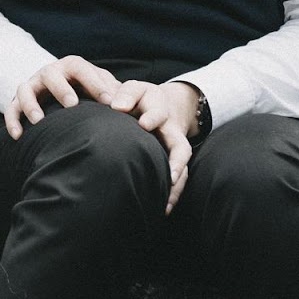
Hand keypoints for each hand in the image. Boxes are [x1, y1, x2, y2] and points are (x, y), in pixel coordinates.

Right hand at [4, 55, 120, 139]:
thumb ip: (115, 92)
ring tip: (39, 120)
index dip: (94, 83)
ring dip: (30, 104)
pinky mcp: (18, 101)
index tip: (108, 102)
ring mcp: (32, 85)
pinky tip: (18, 136)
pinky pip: (11, 108)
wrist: (64, 92)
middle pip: (51, 75)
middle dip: (61, 89)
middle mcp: (49, 72)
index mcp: (71, 66)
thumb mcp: (103, 86)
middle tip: (72, 105)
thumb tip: (127, 105)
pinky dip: (12, 120)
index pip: (81, 69)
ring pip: (25, 89)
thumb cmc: (89, 91)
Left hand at [107, 80, 198, 213]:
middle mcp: (171, 131)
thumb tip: (116, 107)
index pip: (158, 112)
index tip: (143, 123)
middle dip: (177, 161)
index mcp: (159, 108)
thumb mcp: (134, 89)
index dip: (152, 117)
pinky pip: (177, 179)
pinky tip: (163, 209)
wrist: (161, 104)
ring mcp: (174, 147)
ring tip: (165, 205)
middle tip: (171, 176)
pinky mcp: (173, 161)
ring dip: (175, 186)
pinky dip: (172, 194)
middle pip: (180, 146)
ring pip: (182, 168)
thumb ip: (126, 95)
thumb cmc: (140, 99)